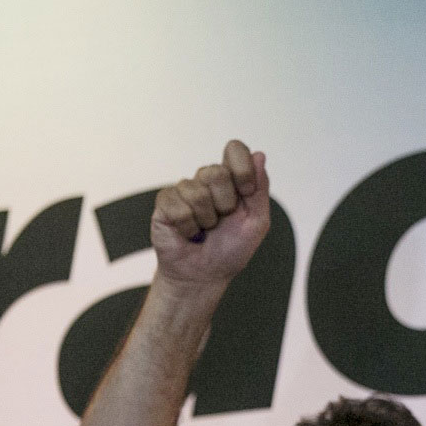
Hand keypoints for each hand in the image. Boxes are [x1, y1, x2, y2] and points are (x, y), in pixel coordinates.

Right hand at [151, 139, 271, 289]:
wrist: (204, 276)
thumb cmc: (230, 250)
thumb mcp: (256, 223)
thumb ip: (260, 190)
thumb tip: (259, 155)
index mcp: (232, 180)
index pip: (235, 149)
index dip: (242, 169)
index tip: (247, 191)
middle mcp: (207, 180)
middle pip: (217, 173)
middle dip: (225, 204)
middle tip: (221, 221)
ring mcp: (185, 189)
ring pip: (197, 193)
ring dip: (206, 221)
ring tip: (204, 230)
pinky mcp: (165, 202)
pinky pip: (178, 207)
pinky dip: (188, 227)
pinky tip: (188, 233)